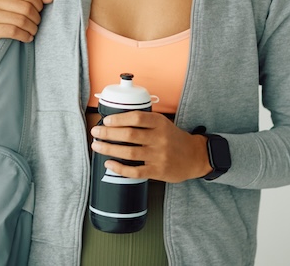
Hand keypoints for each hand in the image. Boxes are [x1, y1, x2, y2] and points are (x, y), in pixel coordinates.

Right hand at [0, 0, 53, 60]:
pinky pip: (13, 31)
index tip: (39, 11)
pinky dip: (24, 36)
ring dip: (32, 28)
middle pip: (26, 7)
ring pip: (21, 20)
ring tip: (33, 31)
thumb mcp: (21, 4)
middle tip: (36, 24)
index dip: (39, 3)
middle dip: (36, 18)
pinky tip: (27, 38)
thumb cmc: (9, 18)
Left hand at [90, 111, 212, 182]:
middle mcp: (159, 139)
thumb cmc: (174, 139)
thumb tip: (116, 121)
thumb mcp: (163, 124)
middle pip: (129, 135)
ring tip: (97, 146)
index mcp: (160, 123)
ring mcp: (158, 156)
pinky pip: (135, 171)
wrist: (194, 157)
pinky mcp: (158, 171)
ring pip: (129, 153)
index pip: (136, 118)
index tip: (106, 121)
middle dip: (108, 133)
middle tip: (96, 132)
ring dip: (109, 149)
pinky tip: (109, 164)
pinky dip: (120, 168)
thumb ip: (144, 121)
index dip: (119, 119)